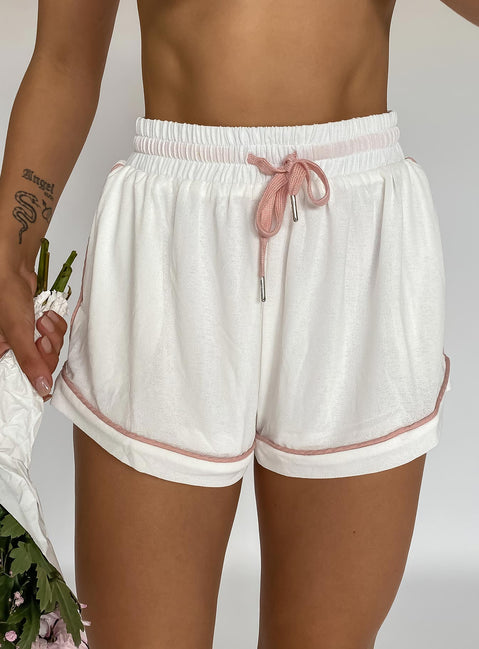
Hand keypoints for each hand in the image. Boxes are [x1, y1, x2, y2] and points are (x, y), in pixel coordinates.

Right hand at [0, 264, 67, 401]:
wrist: (13, 270)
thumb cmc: (5, 297)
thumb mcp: (18, 334)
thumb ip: (30, 363)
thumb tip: (41, 389)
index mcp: (2, 356)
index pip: (21, 382)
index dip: (36, 379)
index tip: (43, 370)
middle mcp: (12, 351)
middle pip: (42, 366)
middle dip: (46, 348)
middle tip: (40, 336)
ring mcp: (27, 339)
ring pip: (52, 350)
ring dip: (52, 333)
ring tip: (40, 319)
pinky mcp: (39, 328)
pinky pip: (57, 335)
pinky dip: (55, 324)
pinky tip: (45, 314)